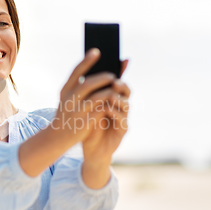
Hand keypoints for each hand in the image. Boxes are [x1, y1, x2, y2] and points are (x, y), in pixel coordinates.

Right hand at [48, 48, 117, 149]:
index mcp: (65, 90)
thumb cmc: (68, 112)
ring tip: (116, 88)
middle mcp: (69, 99)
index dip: (86, 61)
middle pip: (88, 84)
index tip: (97, 51)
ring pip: (97, 98)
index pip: (76, 72)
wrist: (58, 136)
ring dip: (109, 91)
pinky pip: (101, 111)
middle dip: (103, 78)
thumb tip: (96, 71)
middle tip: (113, 75)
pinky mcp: (85, 122)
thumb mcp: (69, 97)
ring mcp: (77, 111)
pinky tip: (115, 101)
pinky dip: (109, 104)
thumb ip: (80, 85)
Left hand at [81, 59, 130, 188]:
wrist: (89, 148)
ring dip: (118, 99)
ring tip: (110, 94)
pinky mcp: (122, 131)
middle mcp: (120, 107)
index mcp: (112, 99)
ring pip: (126, 105)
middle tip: (114, 81)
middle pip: (126, 92)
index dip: (121, 71)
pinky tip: (108, 109)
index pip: (119, 82)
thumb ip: (87, 92)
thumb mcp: (86, 107)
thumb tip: (83, 71)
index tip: (121, 60)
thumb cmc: (87, 126)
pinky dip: (116, 114)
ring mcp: (122, 119)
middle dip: (121, 85)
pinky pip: (123, 121)